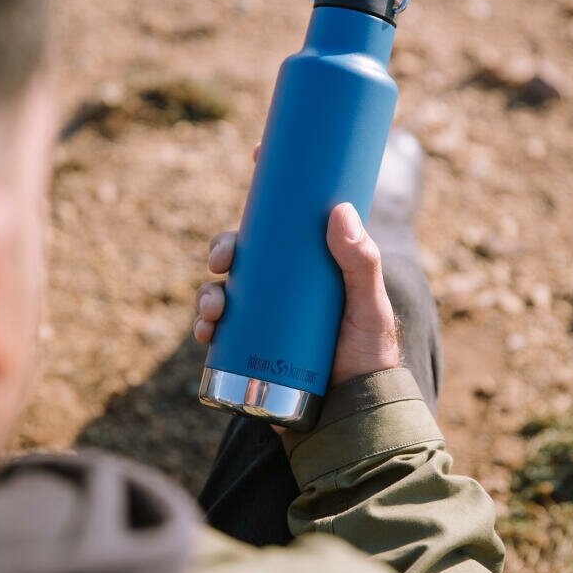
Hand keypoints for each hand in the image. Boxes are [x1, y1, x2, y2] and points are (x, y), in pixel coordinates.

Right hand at [193, 143, 402, 389]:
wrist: (351, 419)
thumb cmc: (368, 358)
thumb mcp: (369, 307)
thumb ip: (361, 262)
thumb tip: (338, 209)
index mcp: (313, 267)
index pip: (289, 219)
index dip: (271, 185)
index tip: (260, 153)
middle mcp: (286, 287)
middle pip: (246, 251)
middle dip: (225, 246)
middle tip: (223, 257)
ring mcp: (266, 316)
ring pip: (224, 288)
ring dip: (207, 291)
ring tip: (213, 308)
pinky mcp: (250, 348)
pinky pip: (218, 330)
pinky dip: (204, 327)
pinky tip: (204, 332)